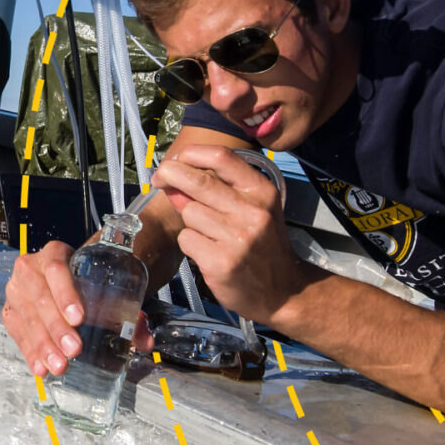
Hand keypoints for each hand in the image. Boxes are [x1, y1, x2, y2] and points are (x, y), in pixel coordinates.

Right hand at [3, 240, 153, 376]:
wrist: (63, 276)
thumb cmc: (86, 281)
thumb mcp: (104, 285)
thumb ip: (127, 311)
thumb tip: (145, 341)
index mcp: (55, 253)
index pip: (56, 268)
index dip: (65, 293)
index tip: (79, 318)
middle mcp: (30, 268)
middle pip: (40, 297)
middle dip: (56, 327)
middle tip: (74, 350)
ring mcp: (16, 290)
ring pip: (26, 317)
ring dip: (43, 344)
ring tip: (60, 366)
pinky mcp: (10, 311)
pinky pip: (17, 333)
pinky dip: (30, 352)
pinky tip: (41, 368)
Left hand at [151, 144, 303, 322]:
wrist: (285, 292)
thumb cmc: (264, 245)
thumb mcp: (253, 209)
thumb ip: (217, 191)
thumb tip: (173, 177)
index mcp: (262, 191)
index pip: (222, 157)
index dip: (191, 153)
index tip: (176, 159)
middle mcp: (252, 212)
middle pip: (198, 181)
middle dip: (170, 174)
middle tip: (160, 178)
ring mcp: (236, 238)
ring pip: (189, 212)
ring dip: (189, 221)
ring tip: (208, 233)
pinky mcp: (220, 263)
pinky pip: (187, 239)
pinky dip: (190, 243)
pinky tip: (208, 251)